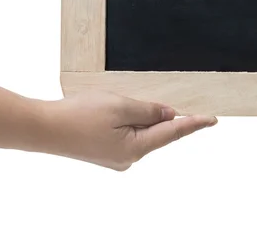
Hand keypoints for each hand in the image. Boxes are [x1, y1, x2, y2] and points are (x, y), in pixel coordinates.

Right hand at [43, 91, 216, 170]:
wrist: (43, 128)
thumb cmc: (79, 115)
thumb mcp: (120, 105)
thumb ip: (149, 110)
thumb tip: (169, 115)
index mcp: (135, 148)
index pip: (173, 133)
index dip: (193, 123)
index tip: (213, 119)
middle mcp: (128, 158)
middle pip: (155, 132)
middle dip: (157, 115)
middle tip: (141, 98)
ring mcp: (115, 158)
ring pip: (138, 132)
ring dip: (137, 116)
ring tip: (112, 103)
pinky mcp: (104, 153)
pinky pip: (125, 135)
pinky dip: (126, 122)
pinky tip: (110, 111)